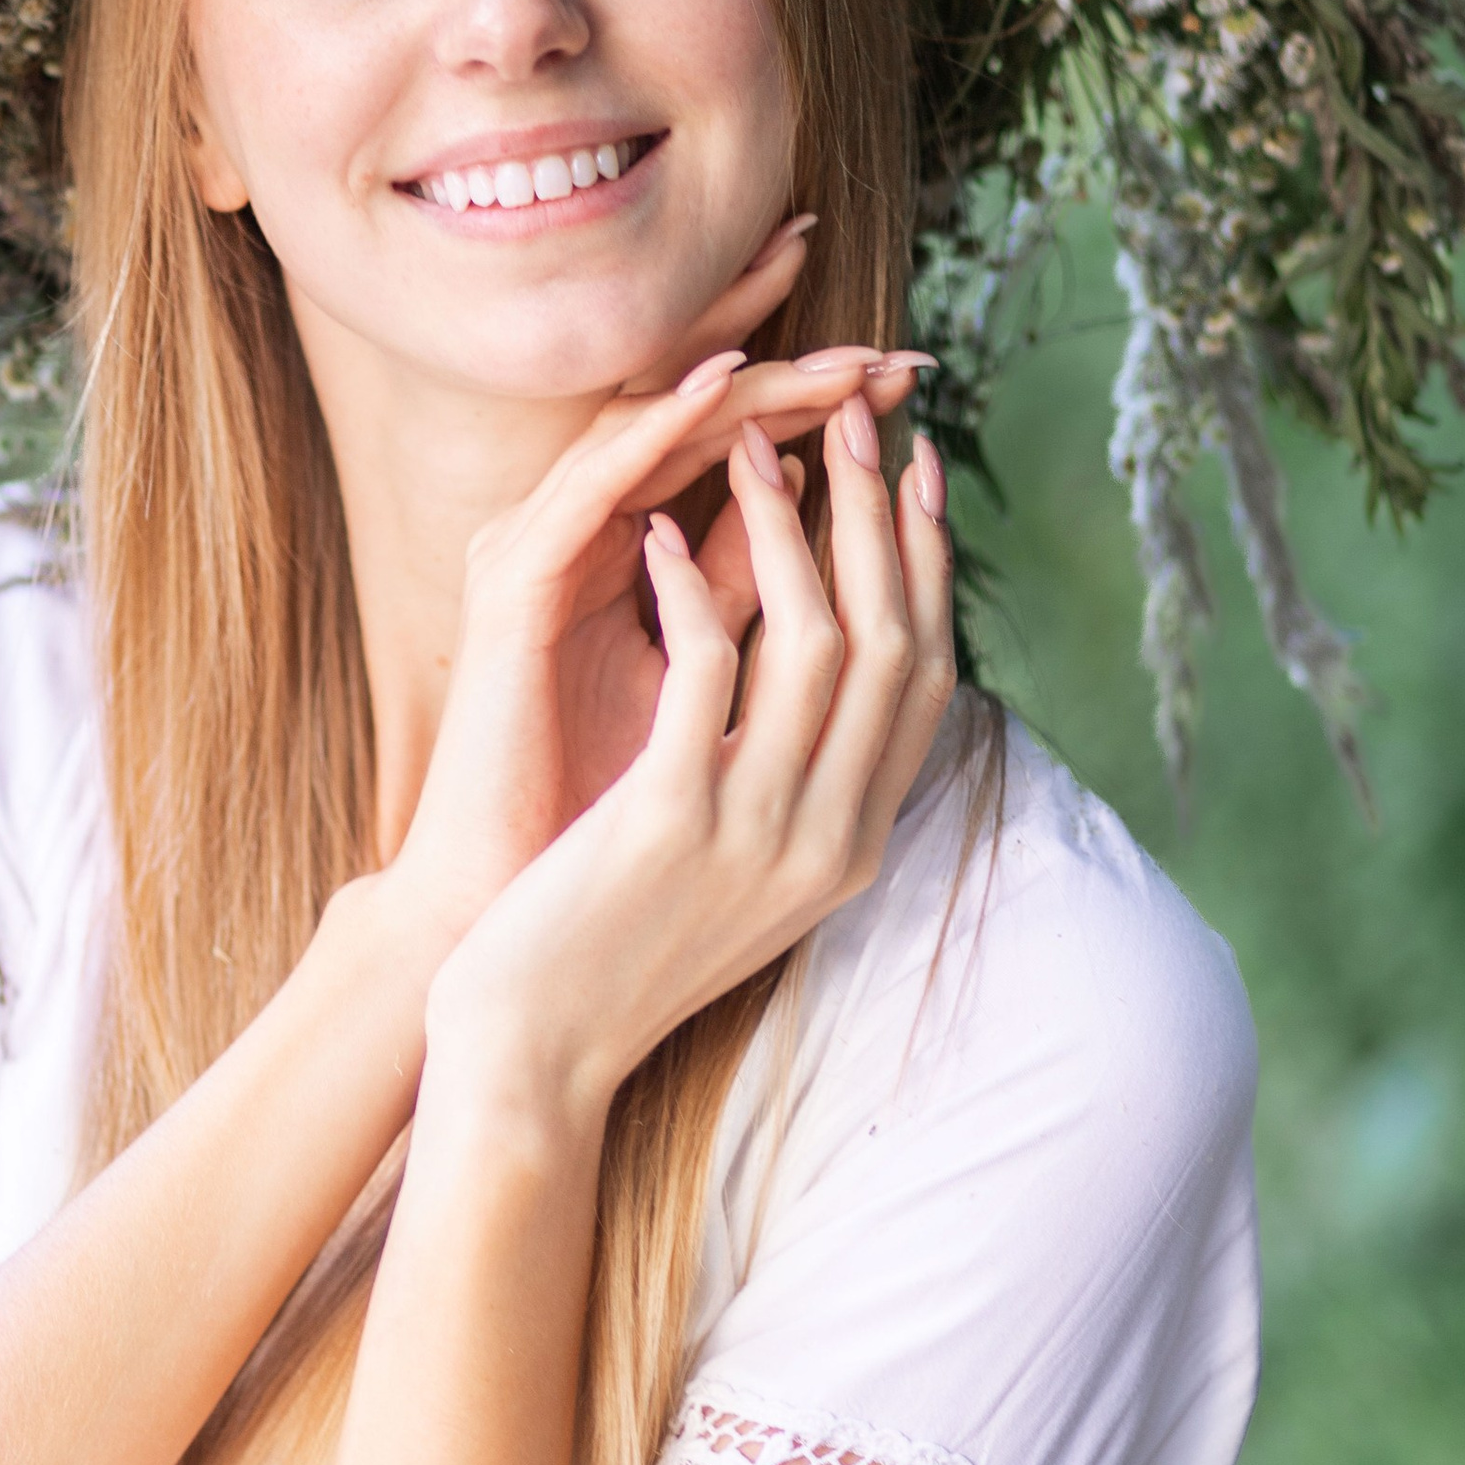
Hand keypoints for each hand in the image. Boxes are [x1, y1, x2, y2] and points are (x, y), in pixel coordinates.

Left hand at [422, 398, 957, 1115]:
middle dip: (880, 512)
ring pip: (819, 637)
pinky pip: (706, 663)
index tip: (917, 469)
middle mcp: (830, 838)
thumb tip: (811, 654)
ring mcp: (759, 830)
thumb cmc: (614, 949)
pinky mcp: (673, 817)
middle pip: (896, 641)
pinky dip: (687, 579)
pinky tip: (652, 526)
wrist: (535, 1054)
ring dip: (788, 520)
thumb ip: (787, 777)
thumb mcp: (731, 862)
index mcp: (854, 846)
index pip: (930, 680)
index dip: (929, 563)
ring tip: (752, 435)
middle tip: (857, 410)